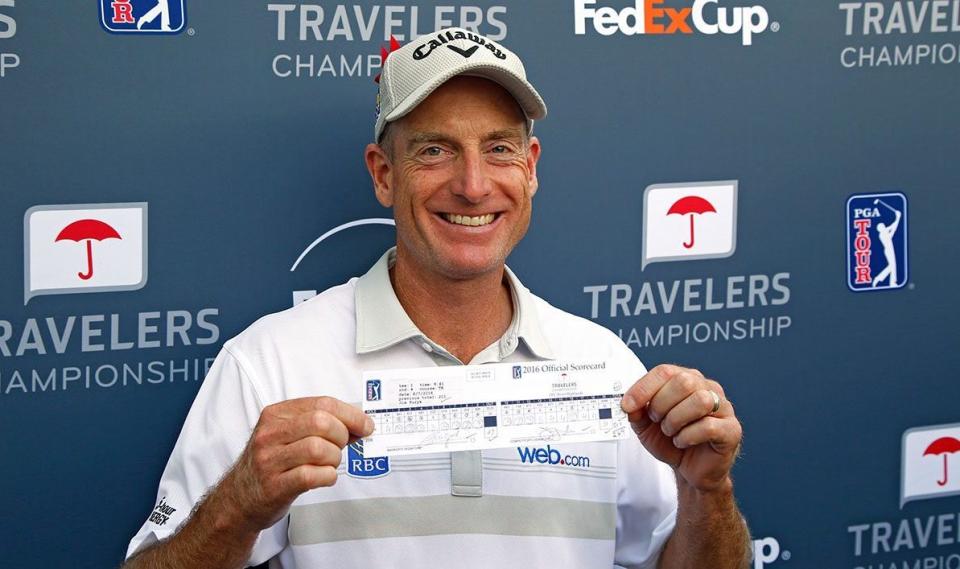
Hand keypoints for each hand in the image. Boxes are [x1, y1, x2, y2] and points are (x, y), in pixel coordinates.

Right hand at [220, 397, 373, 531]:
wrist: (239, 499)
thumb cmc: (270, 464)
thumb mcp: (286, 435)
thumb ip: (318, 425)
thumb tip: (358, 423)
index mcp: (276, 415)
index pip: (322, 403)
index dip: (351, 414)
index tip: (365, 425)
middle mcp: (270, 435)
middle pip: (321, 423)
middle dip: (342, 435)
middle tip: (342, 446)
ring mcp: (270, 461)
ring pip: (319, 449)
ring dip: (335, 458)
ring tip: (330, 463)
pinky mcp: (275, 486)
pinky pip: (312, 476)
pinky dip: (328, 476)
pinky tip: (324, 477)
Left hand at [620, 364, 741, 491]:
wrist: (691, 469)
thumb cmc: (672, 441)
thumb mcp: (645, 426)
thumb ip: (636, 411)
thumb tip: (629, 403)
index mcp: (687, 380)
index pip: (665, 371)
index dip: (643, 388)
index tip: (627, 405)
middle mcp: (708, 388)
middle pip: (683, 381)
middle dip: (661, 404)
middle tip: (657, 421)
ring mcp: (723, 408)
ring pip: (700, 400)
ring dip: (676, 420)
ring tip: (671, 432)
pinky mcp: (731, 430)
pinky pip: (709, 426)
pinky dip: (688, 436)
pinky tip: (683, 441)